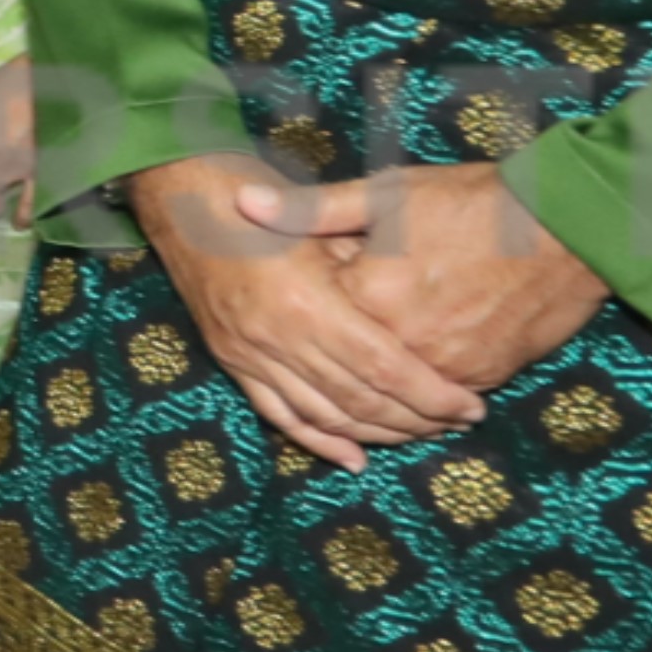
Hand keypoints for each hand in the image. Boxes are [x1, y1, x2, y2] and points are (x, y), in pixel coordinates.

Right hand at [122, 152, 487, 472]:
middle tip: (458, 424)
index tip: (470, 404)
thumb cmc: (262, 192)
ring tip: (422, 436)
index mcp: (307, 300)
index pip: (383, 367)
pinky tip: (354, 459)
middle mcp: (276, 337)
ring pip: (325, 415)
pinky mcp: (231, 361)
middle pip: (360, 399)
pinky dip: (318, 442)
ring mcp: (249, 354)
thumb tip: (424, 312)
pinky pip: (279, 415)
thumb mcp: (325, 217)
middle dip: (417, 419)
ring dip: (378, 434)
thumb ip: (367, 268)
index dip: (431, 393)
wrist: (182, 194)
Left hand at [306, 156, 614, 401]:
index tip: (289, 309)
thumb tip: (242, 204)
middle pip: (348, 378)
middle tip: (306, 381)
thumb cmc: (474, 202)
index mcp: (368, 296)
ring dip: (370, 413)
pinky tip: (407, 410)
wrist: (565, 227)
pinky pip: (436, 404)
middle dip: (326, 381)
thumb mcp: (388, 194)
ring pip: (392, 405)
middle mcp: (402, 342)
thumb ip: (312, 210)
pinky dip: (418, 411)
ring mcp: (444, 366)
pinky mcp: (481, 377)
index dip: (304, 317)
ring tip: (352, 410)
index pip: (316, 325)